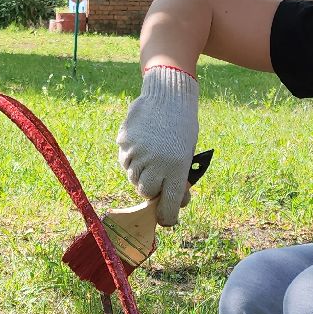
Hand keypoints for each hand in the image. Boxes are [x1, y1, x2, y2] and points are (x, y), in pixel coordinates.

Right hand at [115, 66, 199, 226]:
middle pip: (146, 193)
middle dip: (152, 190)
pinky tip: (141, 144)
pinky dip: (131, 158)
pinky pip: (125, 160)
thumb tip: (178, 202)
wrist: (168, 95)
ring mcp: (137, 153)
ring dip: (140, 174)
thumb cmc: (182, 126)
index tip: (166, 218)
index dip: (167, 216)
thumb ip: (180, 178)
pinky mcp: (124, 142)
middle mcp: (156, 164)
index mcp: (177, 169)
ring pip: (133, 177)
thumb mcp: (187, 152)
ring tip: (150, 157)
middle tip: (158, 179)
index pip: (169, 205)